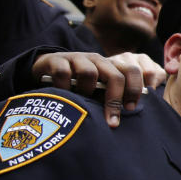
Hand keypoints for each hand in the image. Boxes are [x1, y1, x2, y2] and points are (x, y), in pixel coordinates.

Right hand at [31, 51, 161, 126]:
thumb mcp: (96, 90)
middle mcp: (96, 59)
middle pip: (114, 76)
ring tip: (81, 102)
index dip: (134, 89)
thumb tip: (127, 116)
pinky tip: (63, 95)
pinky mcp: (56, 60)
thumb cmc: (77, 86)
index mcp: (110, 65)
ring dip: (86, 92)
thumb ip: (109, 98)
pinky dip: (64, 87)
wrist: (46, 69)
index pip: (131, 71)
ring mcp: (77, 58)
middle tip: (113, 121)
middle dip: (115, 100)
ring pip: (89, 73)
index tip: (131, 108)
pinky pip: (63, 73)